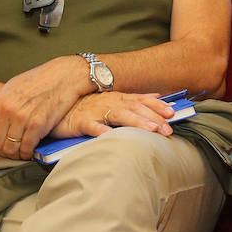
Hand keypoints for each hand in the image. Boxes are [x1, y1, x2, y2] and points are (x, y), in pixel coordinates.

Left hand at [0, 55, 89, 159]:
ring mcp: (23, 117)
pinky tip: (30, 150)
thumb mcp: (11, 88)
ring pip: (10, 149)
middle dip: (2, 152)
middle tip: (10, 151)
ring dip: (15, 155)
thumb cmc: (38, 80)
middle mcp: (8, 110)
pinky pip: (26, 148)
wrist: (64, 75)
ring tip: (20, 152)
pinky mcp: (38, 124)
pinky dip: (27, 153)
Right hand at [50, 92, 174, 139]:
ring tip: (150, 130)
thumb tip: (157, 95)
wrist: (58, 106)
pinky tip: (111, 137)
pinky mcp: (81, 122)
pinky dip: (102, 131)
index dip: (157, 106)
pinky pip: (93, 127)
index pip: (141, 100)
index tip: (172, 113)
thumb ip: (135, 98)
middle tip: (167, 129)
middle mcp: (110, 102)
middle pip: (135, 108)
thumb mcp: (112, 99)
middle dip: (153, 118)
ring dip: (136, 122)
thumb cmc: (87, 105)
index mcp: (118, 98)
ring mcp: (96, 111)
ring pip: (119, 116)